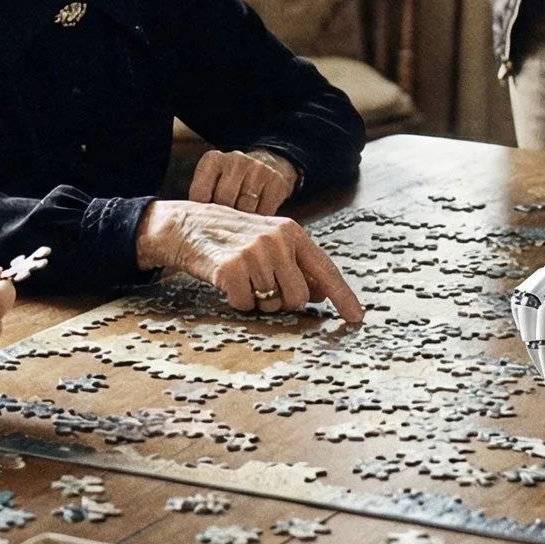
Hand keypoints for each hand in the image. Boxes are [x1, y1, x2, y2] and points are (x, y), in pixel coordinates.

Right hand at [137, 199, 363, 322]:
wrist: (187, 225)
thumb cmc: (231, 237)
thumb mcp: (270, 242)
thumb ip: (297, 264)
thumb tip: (322, 293)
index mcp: (291, 232)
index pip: (325, 269)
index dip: (343, 296)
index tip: (357, 318)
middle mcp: (277, 240)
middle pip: (298, 297)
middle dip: (282, 301)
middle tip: (260, 285)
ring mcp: (254, 253)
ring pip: (271, 304)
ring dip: (256, 300)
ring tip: (241, 277)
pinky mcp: (231, 269)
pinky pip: (245, 305)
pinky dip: (236, 300)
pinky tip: (226, 281)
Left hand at [187, 148, 297, 215]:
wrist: (269, 164)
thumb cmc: (231, 181)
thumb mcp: (212, 180)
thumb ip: (200, 198)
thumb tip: (192, 225)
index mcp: (213, 159)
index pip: (200, 193)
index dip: (201, 212)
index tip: (206, 220)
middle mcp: (235, 159)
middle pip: (224, 199)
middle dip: (223, 216)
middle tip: (225, 225)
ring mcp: (258, 169)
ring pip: (245, 208)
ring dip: (242, 221)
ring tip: (240, 223)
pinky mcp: (276, 181)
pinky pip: (264, 212)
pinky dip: (259, 221)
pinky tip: (256, 218)